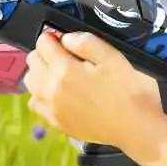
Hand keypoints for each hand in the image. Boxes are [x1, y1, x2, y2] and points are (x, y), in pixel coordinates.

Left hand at [24, 30, 161, 147]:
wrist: (136, 128)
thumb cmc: (129, 90)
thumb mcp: (113, 57)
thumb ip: (85, 42)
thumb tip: (66, 38)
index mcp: (64, 69)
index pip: (43, 43)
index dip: (53, 37)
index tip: (65, 41)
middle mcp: (51, 89)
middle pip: (32, 61)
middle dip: (45, 53)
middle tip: (65, 56)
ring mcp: (52, 108)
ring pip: (30, 82)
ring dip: (40, 73)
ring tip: (60, 74)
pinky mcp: (57, 123)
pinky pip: (36, 104)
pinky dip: (42, 95)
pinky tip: (59, 94)